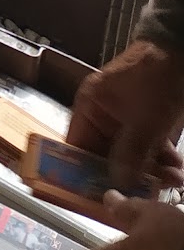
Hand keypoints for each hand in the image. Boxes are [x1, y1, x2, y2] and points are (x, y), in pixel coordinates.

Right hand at [67, 39, 183, 188]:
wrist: (181, 51)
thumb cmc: (154, 79)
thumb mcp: (144, 119)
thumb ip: (130, 152)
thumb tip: (118, 184)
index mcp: (90, 108)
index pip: (76, 147)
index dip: (82, 174)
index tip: (94, 199)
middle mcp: (102, 117)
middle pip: (105, 157)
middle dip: (127, 176)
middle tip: (147, 194)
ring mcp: (125, 121)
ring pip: (131, 157)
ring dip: (151, 171)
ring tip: (173, 180)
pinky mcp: (146, 124)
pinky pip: (148, 150)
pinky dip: (161, 162)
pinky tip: (177, 171)